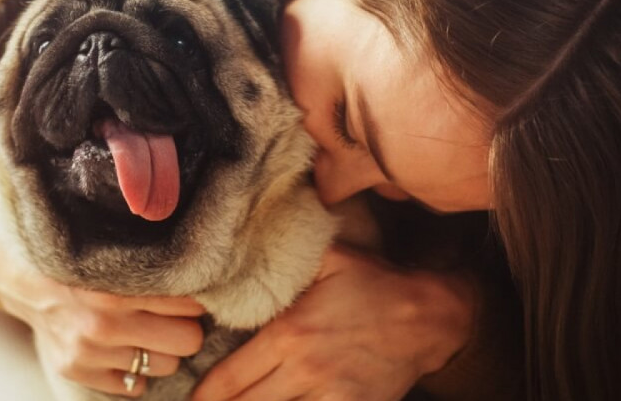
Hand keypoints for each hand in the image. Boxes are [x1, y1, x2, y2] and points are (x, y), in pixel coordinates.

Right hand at [0, 227, 205, 395]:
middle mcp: (101, 325)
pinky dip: (135, 369)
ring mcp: (87, 353)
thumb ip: (151, 256)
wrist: (17, 271)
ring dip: (162, 348)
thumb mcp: (110, 242)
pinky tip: (125, 345)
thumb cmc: (74, 251)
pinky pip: (135, 386)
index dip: (195, 295)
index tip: (193, 287)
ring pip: (166, 365)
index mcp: (114, 289)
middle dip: (185, 325)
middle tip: (175, 311)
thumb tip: (203, 259)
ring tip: (148, 326)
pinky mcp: (76, 371)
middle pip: (188, 341)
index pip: (189, 305)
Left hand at [191, 244, 474, 400]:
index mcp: (289, 334)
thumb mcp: (329, 256)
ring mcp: (330, 397)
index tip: (190, 397)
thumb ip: (285, 253)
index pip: (230, 379)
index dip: (204, 395)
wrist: (430, 317)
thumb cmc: (375, 282)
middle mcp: (304, 371)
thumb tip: (247, 236)